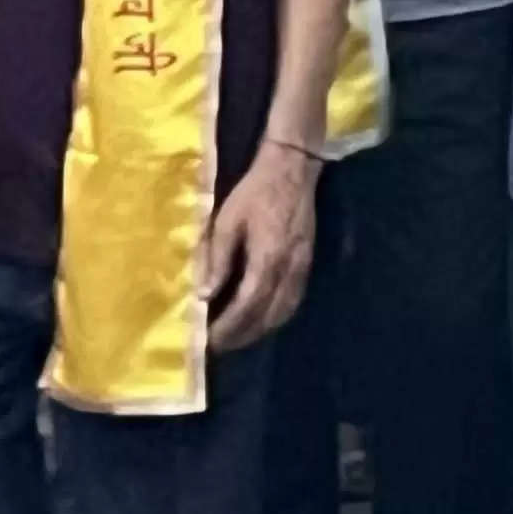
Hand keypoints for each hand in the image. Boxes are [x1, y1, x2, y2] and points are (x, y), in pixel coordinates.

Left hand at [201, 142, 319, 351]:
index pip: (248, 306)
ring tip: (238, 337)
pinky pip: (294, 300)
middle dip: (243, 335)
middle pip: (267, 316)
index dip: (229, 327)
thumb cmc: (255, 192)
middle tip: (220, 346)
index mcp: (267, 259)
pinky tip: (262, 318)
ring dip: (261, 329)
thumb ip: (217, 259)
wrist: (292, 167)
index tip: (209, 340)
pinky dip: (277, 316)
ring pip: (284, 312)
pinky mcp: (307, 262)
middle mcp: (288, 269)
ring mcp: (302, 267)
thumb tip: (205, 295)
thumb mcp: (227, 220)